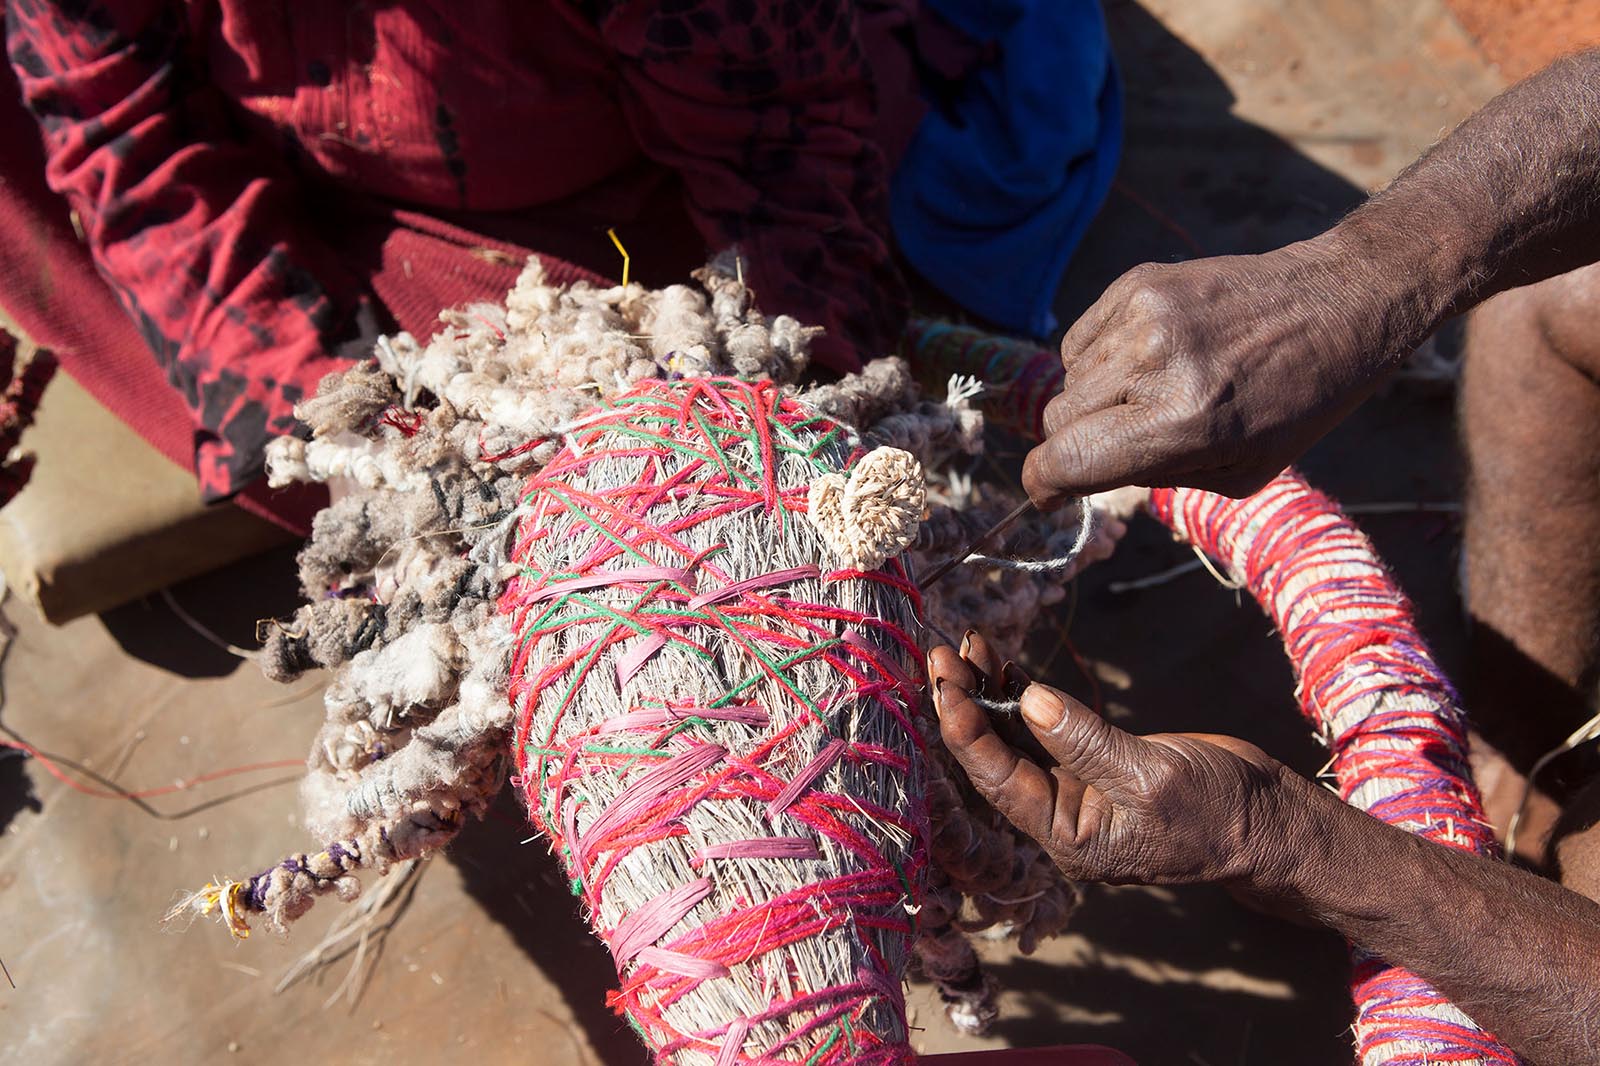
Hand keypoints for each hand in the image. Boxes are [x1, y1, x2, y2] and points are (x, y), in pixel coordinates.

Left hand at [928, 632, 1303, 887]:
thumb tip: (1029, 699)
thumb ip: (1086, 741)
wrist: (1266, 820)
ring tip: (966, 644)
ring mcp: (1072, 786)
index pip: (996, 778)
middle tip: (940, 653)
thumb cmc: (1216, 810)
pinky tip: (1000, 660)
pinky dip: (1020, 691)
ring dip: (988, 690)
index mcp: (1065, 835)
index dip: (965, 730)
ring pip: (1013, 735)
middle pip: (993, 755)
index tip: (945, 683)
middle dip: (965, 704)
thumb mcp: (1151, 776)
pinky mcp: (1091, 761)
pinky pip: (1041, 726)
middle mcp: (1057, 814)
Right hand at [1022, 232, 1434, 506]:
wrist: (1338, 302)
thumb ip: (1152, 476)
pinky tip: (1148, 358)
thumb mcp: (1238, 472)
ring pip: (1068, 378)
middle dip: (1076, 443)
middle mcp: (1155, 363)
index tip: (1050, 492)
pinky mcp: (1139, 281)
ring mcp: (1144, 315)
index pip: (1066, 459)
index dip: (1046, 484)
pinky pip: (1081, 338)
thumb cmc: (1297, 402)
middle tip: (1118, 444)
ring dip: (1093, 398)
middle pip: (1059, 419)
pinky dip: (1100, 358)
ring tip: (1150, 393)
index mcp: (1183, 424)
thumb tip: (1078, 471)